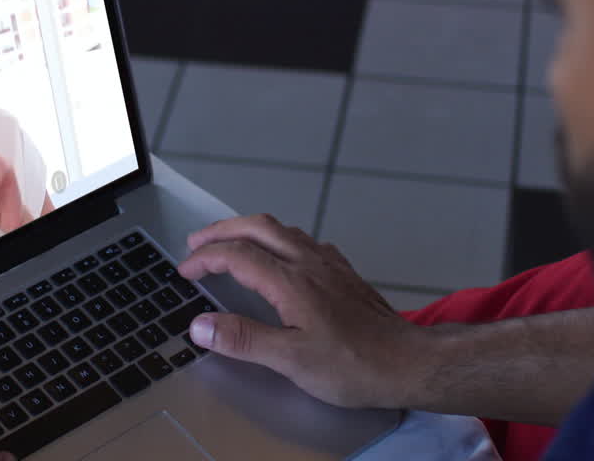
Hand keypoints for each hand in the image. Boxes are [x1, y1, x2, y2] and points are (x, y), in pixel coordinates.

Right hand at [177, 214, 435, 408]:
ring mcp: (329, 264)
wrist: (408, 362)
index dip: (205, 259)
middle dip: (222, 230)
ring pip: (282, 229)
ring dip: (249, 230)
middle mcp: (310, 263)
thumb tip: (200, 325)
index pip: (236, 255)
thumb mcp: (291, 360)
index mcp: (291, 282)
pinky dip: (279, 239)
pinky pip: (304, 240)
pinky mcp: (344, 273)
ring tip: (230, 242)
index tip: (185, 270)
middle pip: (257, 227)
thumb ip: (244, 339)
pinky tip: (280, 256)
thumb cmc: (354, 365)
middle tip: (197, 243)